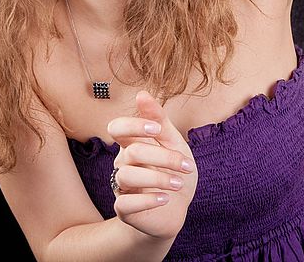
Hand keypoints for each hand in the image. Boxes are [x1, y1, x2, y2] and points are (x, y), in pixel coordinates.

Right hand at [107, 90, 198, 240]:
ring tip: (179, 184)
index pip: (116, 127)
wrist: (177, 208)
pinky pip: (124, 203)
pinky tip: (165, 199)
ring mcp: (121, 186)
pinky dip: (148, 199)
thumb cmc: (174, 171)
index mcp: (132, 144)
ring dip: (158, 178)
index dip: (133, 125)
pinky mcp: (124, 210)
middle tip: (187, 166)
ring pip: (126, 176)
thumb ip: (159, 119)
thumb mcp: (173, 143)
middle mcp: (123, 163)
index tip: (157, 129)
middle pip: (132, 152)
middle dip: (163, 157)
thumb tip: (141, 93)